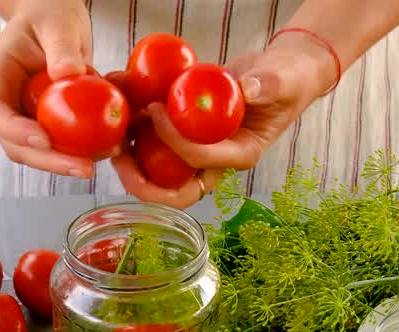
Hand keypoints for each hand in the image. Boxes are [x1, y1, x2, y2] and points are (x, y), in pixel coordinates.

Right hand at [0, 0, 94, 177]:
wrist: (58, 19)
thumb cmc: (49, 12)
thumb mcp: (57, 22)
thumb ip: (61, 46)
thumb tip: (68, 74)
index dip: (12, 131)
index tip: (43, 138)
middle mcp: (7, 104)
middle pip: (16, 144)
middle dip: (48, 161)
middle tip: (83, 167)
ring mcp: (27, 118)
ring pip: (40, 153)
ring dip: (69, 162)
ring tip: (103, 157)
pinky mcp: (51, 124)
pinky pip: (64, 145)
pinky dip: (85, 150)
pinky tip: (112, 148)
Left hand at [112, 33, 337, 207]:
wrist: (281, 75)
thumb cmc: (287, 81)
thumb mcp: (283, 81)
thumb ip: (268, 86)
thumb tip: (250, 90)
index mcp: (239, 155)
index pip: (199, 161)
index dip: (174, 142)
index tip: (157, 112)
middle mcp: (215, 161)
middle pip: (174, 190)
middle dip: (142, 182)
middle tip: (119, 156)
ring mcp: (198, 151)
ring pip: (158, 172)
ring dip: (131, 162)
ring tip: (111, 139)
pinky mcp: (186, 134)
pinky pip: (157, 145)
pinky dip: (136, 134)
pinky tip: (122, 113)